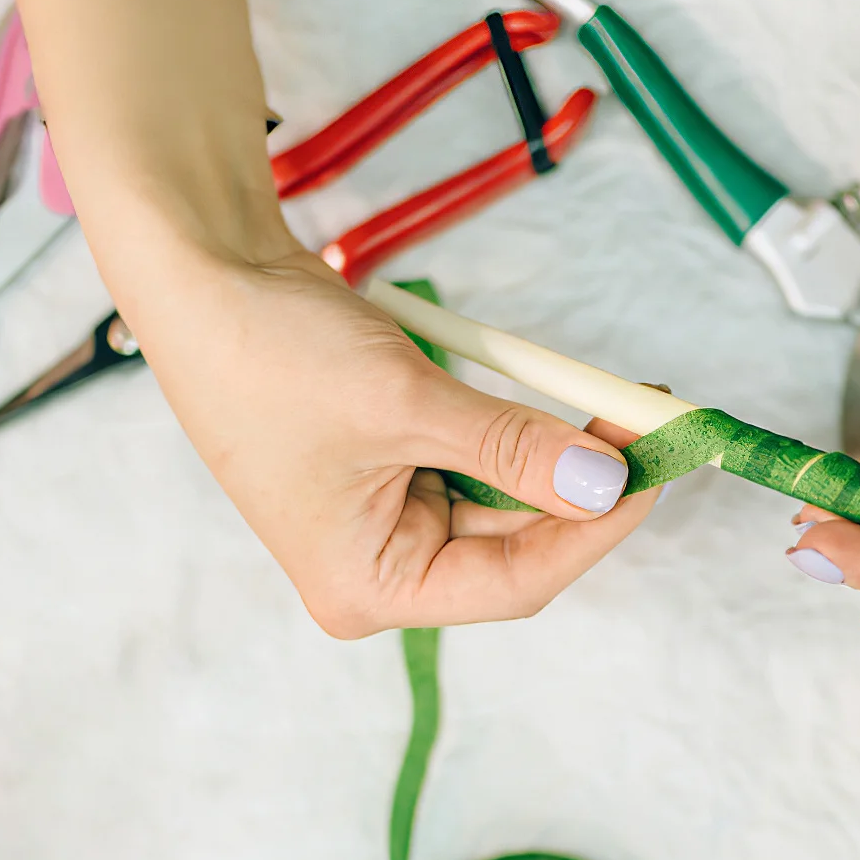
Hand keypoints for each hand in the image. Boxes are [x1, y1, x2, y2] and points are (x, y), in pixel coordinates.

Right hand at [124, 237, 657, 637]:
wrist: (204, 273)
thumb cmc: (271, 351)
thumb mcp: (406, 402)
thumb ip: (513, 449)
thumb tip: (607, 482)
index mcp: (368, 586)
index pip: (515, 583)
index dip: (594, 529)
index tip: (654, 472)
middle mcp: (383, 569)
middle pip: (521, 545)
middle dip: (589, 484)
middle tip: (656, 425)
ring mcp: (392, 521)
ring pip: (513, 503)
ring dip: (565, 453)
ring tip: (624, 404)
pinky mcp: (403, 471)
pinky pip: (487, 464)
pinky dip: (528, 432)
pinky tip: (570, 402)